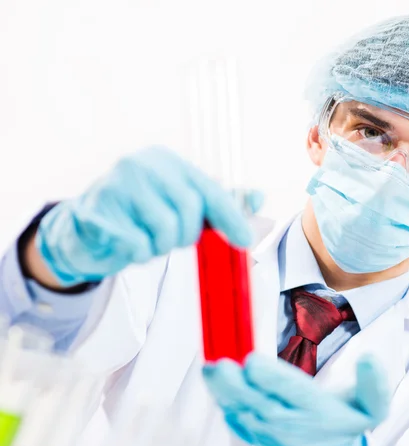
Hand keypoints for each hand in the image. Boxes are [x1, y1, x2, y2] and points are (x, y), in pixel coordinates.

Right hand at [33, 146, 253, 285]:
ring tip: (143, 238)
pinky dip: (137, 254)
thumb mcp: (179, 204)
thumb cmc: (139, 216)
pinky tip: (125, 244)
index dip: (231, 217)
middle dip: (184, 236)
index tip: (246, 241)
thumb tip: (259, 196)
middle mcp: (141, 165)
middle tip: (167, 239)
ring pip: (165, 232)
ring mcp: (116, 185)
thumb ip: (217, 202)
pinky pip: (136, 246)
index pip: (209, 190)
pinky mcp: (95, 213)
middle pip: (189, 212)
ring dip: (159, 248)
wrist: (81, 230)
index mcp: (166, 160)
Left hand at [202, 353, 389, 445]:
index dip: (271, 378)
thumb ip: (374, 385)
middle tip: (219, 363)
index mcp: (317, 411)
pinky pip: (234, 420)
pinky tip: (214, 382)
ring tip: (210, 369)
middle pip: (258, 403)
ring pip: (241, 411)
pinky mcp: (253, 435)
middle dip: (236, 384)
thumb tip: (371, 358)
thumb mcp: (371, 407)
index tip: (253, 360)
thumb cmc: (344, 422)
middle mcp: (289, 424)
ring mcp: (267, 432)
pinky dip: (222, 402)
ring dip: (222, 391)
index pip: (291, 393)